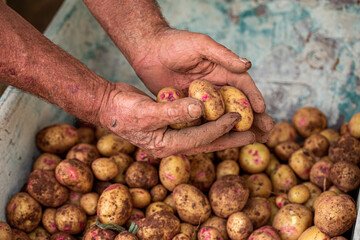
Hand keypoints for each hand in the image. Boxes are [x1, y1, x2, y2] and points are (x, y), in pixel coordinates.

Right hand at [98, 82, 256, 157]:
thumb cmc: (122, 110)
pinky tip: (221, 115)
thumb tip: (200, 109)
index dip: (221, 128)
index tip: (238, 117)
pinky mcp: (171, 125)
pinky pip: (195, 125)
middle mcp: (172, 144)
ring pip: (204, 134)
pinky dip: (210, 121)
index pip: (201, 138)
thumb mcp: (146, 111)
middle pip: (208, 143)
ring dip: (224, 130)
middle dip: (231, 139)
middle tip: (254, 135)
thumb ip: (173, 111)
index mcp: (167, 146)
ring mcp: (172, 136)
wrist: (108, 105)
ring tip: (245, 127)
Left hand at [131, 28, 272, 140]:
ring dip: (235, 128)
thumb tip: (248, 65)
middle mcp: (214, 86)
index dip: (253, 98)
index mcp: (221, 70)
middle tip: (266, 131)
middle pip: (237, 105)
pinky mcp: (186, 107)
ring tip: (250, 140)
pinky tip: (220, 141)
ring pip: (221, 116)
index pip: (242, 86)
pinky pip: (201, 120)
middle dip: (252, 118)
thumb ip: (223, 55)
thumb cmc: (175, 42)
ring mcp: (200, 98)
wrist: (147, 50)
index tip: (263, 111)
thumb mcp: (200, 45)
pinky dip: (211, 130)